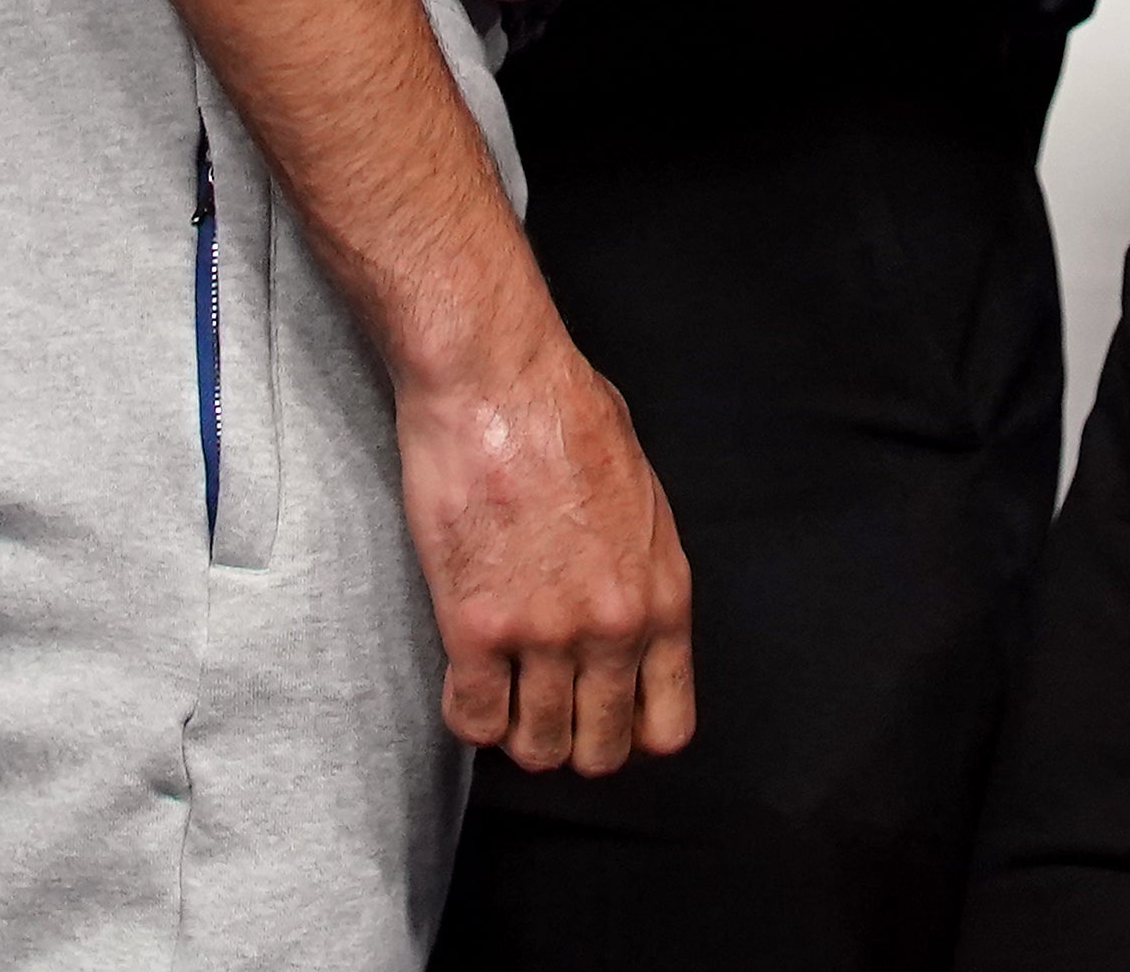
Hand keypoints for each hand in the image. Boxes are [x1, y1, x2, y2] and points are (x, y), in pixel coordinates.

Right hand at [391, 309, 697, 773]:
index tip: (599, 710)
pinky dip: (466, 713)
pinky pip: (473, 720)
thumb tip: (627, 606)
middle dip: (570, 739)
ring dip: (516, 730)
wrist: (496, 378)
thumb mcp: (642, 495)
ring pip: (536, 748)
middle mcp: (613, 629)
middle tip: (542, 704)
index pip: (666, 726)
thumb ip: (640, 569)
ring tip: (500, 691)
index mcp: (663, 597)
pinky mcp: (476, 627)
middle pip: (600, 751)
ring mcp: (545, 635)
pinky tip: (463, 677)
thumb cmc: (565, 413)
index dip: (628, 730)